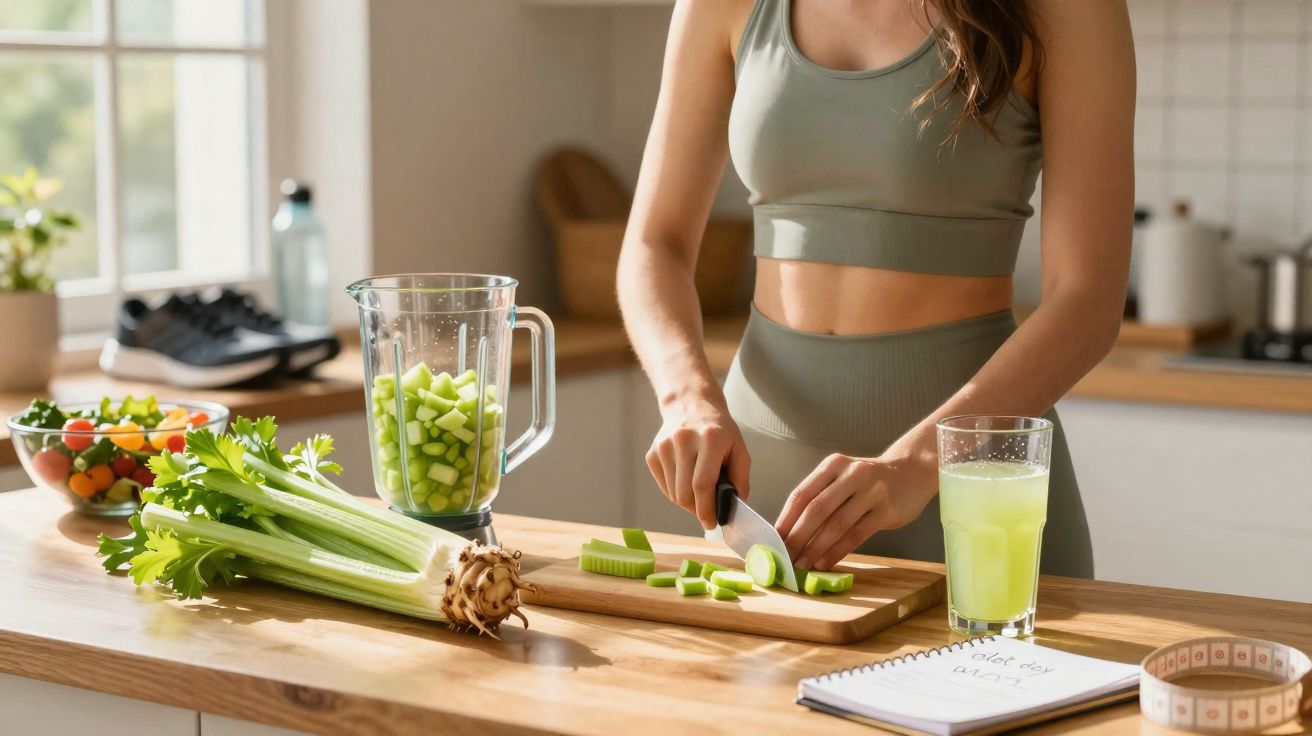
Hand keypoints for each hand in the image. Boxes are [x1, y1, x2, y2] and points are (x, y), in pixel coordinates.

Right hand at [646, 400, 749, 529]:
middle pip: (684, 494)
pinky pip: (664, 486)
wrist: (690, 404)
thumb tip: (734, 507)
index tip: (712, 523)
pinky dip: (676, 491)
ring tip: (698, 490)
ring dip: (687, 501)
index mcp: (710, 439)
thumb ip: (740, 479)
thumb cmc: (719, 431)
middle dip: (697, 509)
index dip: (706, 509)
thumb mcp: (738, 449)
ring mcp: (664, 446)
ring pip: (673, 494)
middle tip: (708, 510)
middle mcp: (683, 440)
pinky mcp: (652, 453)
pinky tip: (686, 478)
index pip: (702, 484)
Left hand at [775, 453, 935, 570]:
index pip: (802, 494)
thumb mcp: (843, 477)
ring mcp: (871, 491)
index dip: (785, 519)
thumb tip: (790, 531)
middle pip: (816, 509)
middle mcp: (851, 474)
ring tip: (802, 564)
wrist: (912, 472)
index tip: (772, 540)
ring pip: (836, 524)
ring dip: (815, 548)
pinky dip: (837, 551)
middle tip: (784, 557)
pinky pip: (856, 535)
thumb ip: (821, 497)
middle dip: (796, 537)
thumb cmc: (870, 480)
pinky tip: (824, 562)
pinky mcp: (886, 510)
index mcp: (833, 465)